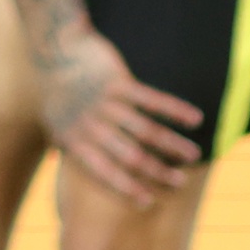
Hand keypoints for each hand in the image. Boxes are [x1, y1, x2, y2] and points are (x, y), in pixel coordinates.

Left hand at [35, 20, 204, 207]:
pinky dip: (175, 110)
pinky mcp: (118, 81)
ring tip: (194, 155)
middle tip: (179, 183)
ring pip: (145, 131)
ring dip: (172, 145)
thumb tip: (80, 172)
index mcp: (74, 141)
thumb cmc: (56, 90)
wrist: (54, 48)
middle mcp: (90, 126)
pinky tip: (195, 118)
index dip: (128, 188)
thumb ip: (69, 148)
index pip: (105, 172)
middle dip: (157, 172)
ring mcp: (105, 104)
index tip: (150, 202)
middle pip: (131, 156)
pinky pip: (151, 99)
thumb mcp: (54, 124)